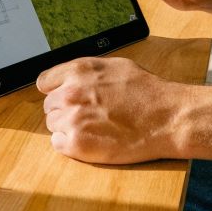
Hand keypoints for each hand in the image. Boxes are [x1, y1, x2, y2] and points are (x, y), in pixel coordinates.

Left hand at [37, 56, 178, 163]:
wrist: (166, 118)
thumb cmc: (147, 92)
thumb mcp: (115, 66)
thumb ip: (85, 72)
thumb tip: (66, 79)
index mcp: (78, 71)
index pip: (45, 82)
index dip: (55, 90)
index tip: (64, 97)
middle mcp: (70, 93)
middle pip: (49, 106)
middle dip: (65, 109)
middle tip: (88, 114)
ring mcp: (72, 120)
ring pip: (53, 125)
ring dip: (68, 127)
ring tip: (94, 127)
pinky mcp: (77, 144)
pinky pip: (58, 143)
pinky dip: (71, 143)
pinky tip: (91, 138)